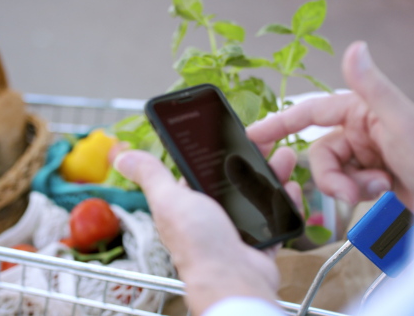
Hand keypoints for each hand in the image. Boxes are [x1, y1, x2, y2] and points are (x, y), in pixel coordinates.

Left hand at [114, 146, 299, 314]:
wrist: (232, 279)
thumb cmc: (197, 242)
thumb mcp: (169, 199)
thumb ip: (151, 175)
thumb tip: (123, 156)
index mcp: (188, 204)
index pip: (203, 171)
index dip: (219, 152)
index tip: (234, 134)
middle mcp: (211, 217)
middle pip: (235, 180)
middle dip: (252, 160)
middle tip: (267, 141)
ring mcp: (237, 230)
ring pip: (258, 196)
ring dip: (273, 175)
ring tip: (284, 158)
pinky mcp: (259, 242)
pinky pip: (276, 218)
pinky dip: (284, 203)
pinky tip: (290, 189)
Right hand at [248, 41, 413, 211]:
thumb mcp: (401, 121)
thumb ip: (372, 87)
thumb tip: (354, 50)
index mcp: (360, 111)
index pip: (309, 113)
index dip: (279, 123)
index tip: (254, 135)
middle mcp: (358, 131)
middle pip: (319, 153)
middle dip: (331, 175)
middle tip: (349, 189)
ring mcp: (362, 156)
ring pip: (329, 174)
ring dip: (347, 186)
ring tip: (375, 189)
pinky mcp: (367, 179)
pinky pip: (344, 188)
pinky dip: (357, 194)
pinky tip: (380, 192)